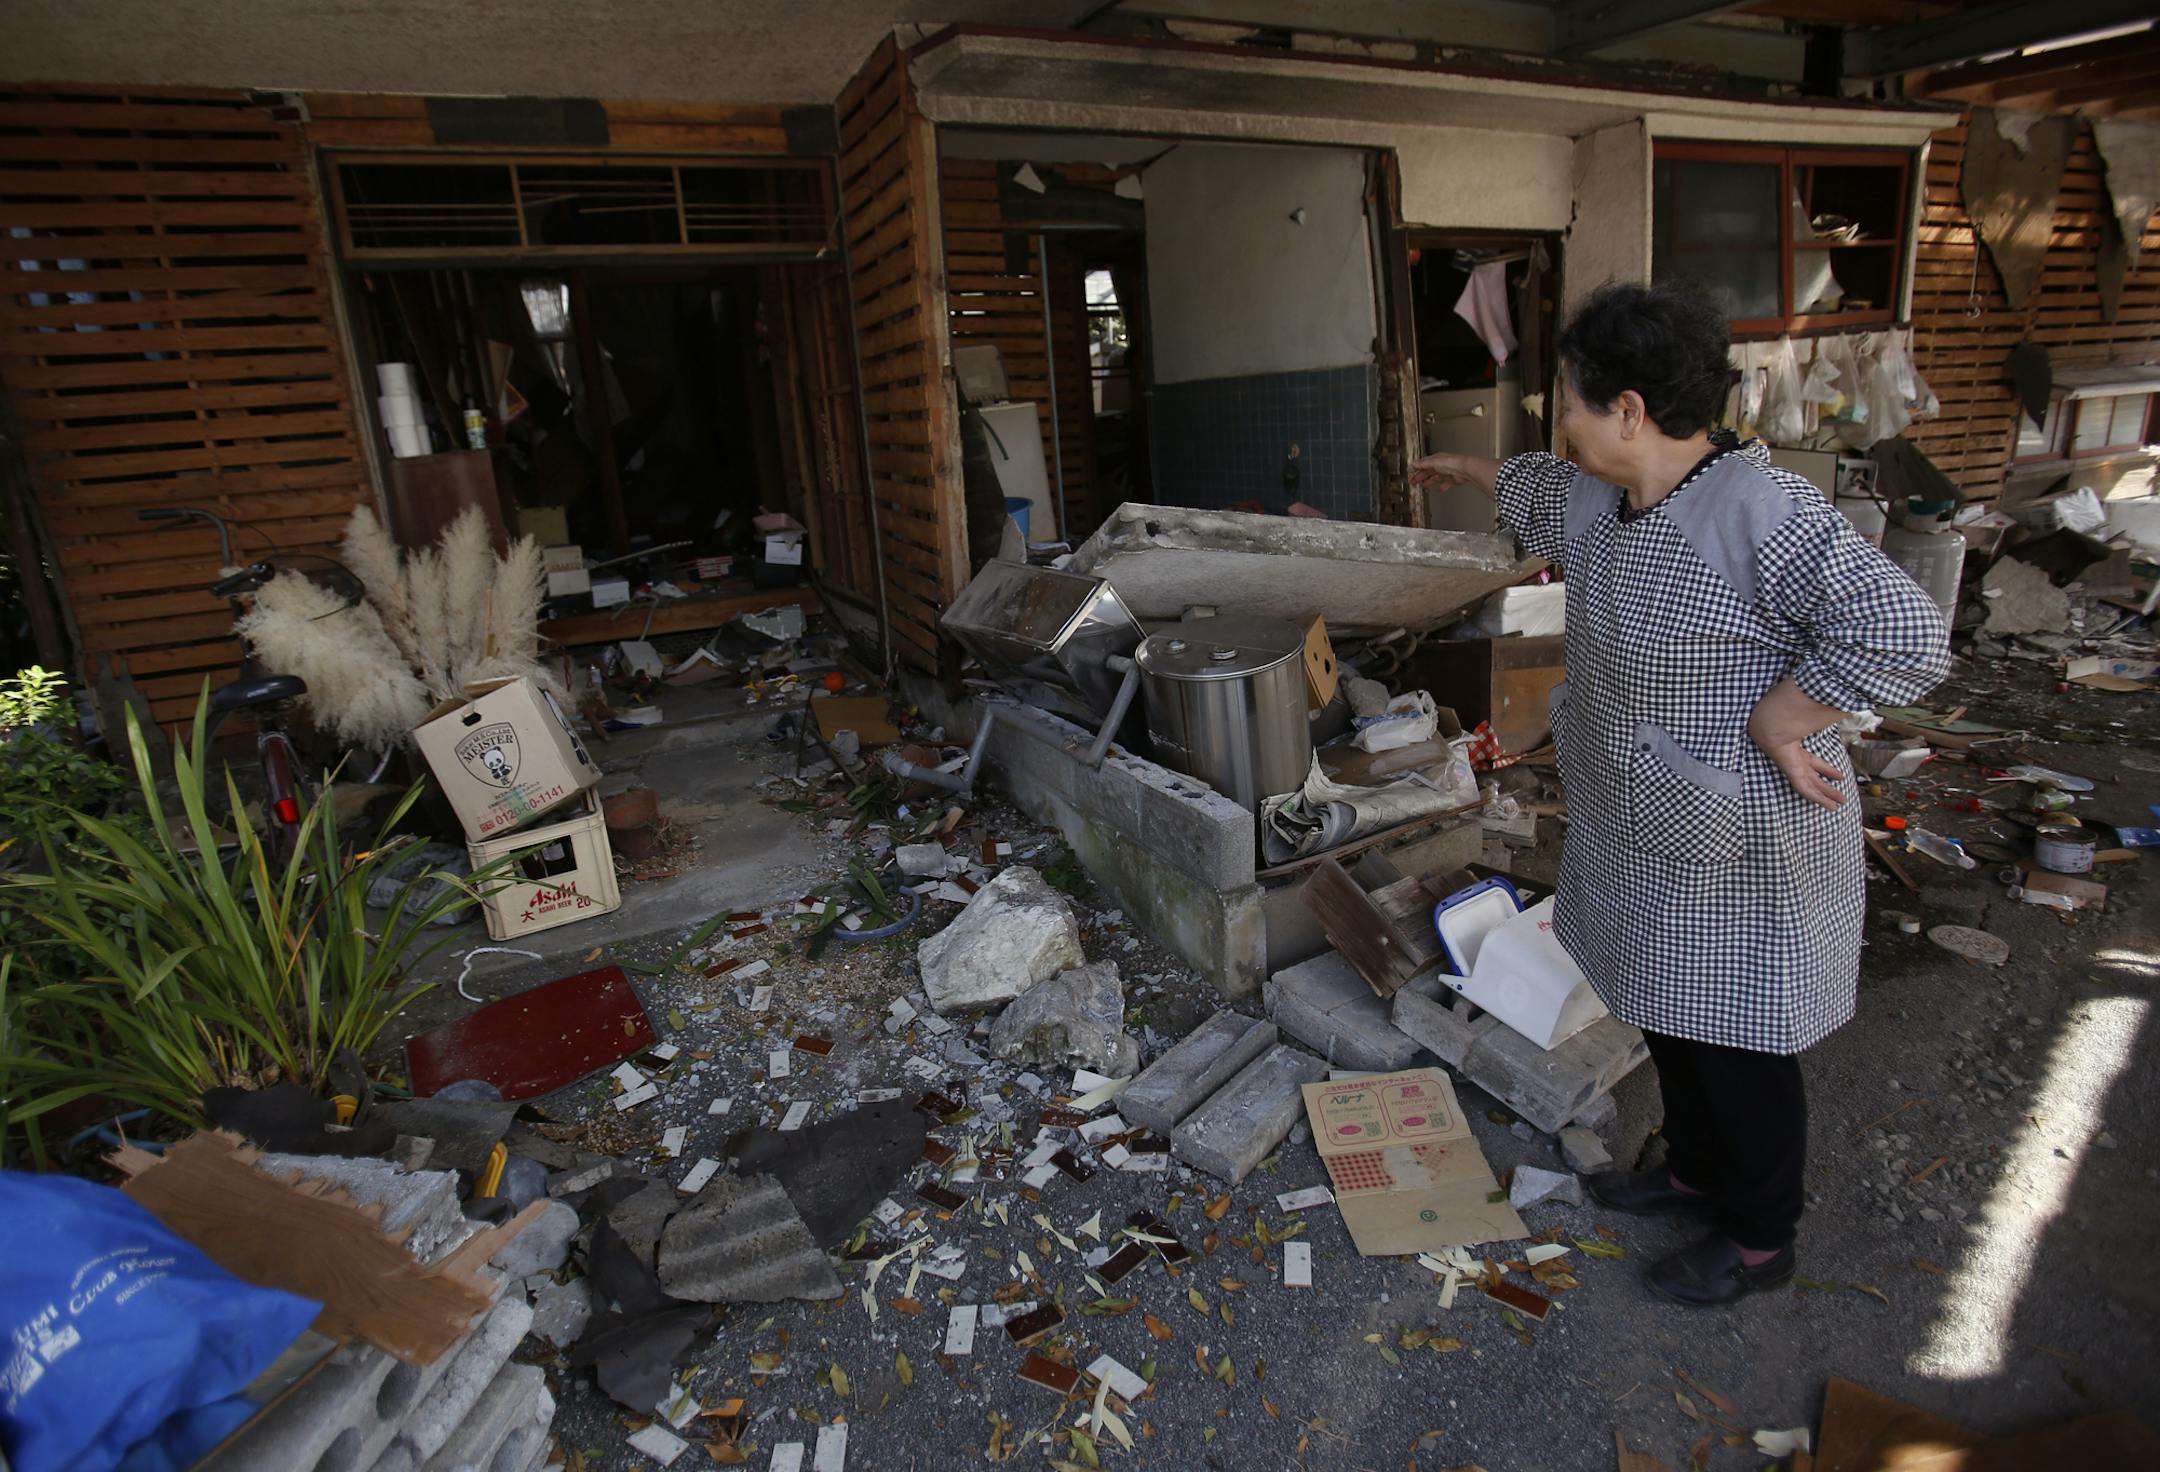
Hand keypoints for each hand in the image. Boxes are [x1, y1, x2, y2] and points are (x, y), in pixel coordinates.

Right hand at [1411, 451, 1474, 488]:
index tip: (1411, 473)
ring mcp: (1447, 472)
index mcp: (1436, 459)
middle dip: (1420, 477)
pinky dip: (1442, 487)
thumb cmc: (1451, 463)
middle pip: (1428, 472)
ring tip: (1423, 486)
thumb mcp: (1433, 462)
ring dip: (1429, 482)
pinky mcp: (1452, 479)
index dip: (1416, 469)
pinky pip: (1445, 484)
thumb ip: (1422, 464)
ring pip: (1435, 478)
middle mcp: (1441, 465)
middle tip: (1414, 482)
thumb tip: (1413, 464)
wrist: (1464, 469)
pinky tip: (1440, 489)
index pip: (1423, 464)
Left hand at [1749, 678, 1847, 810]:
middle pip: (1813, 775)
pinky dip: (1815, 797)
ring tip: (1837, 806)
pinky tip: (1826, 805)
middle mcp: (1794, 757)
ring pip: (1810, 785)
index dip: (1826, 768)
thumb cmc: (1785, 711)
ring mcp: (1791, 764)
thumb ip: (1824, 717)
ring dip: (1824, 795)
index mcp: (1795, 745)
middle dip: (1826, 785)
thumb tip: (1840, 709)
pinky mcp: (1789, 770)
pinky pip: (1803, 787)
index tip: (1839, 775)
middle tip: (1840, 795)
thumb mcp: (1810, 717)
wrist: (1770, 717)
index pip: (1812, 760)